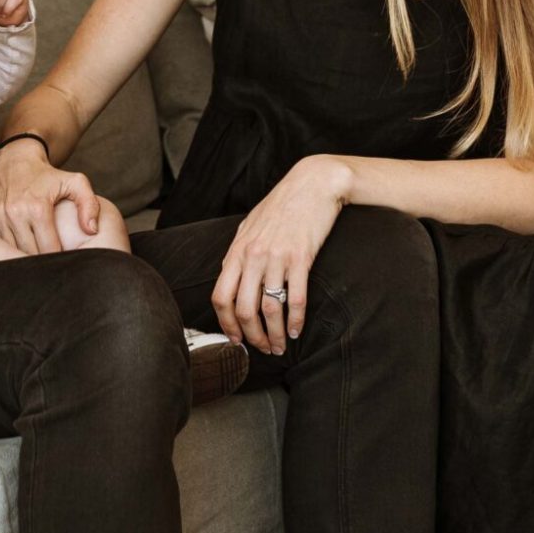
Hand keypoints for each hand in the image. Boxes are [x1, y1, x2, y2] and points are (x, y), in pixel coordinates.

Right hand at [0, 137, 101, 253]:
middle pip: (29, 253)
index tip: (64, 262)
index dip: (58, 259)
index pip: (49, 249)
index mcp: (38, 208)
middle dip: (41, 263)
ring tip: (35, 263)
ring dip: (22, 259)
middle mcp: (15, 213)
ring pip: (11, 251)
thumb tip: (91, 231)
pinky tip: (17, 252)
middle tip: (51, 268)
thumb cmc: (48, 175)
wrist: (15, 158)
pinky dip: (6, 250)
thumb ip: (89, 205)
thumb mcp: (75, 182)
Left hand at [210, 155, 350, 353]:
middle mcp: (253, 256)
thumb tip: (230, 273)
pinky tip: (296, 330)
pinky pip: (296, 298)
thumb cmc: (282, 204)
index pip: (220, 296)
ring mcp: (276, 257)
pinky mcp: (301, 258)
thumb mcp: (251, 225)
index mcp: (237, 250)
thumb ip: (240, 251)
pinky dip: (295, 320)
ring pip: (269, 308)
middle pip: (243, 309)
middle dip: (252, 336)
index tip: (235, 339)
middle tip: (262, 348)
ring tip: (280, 345)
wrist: (313, 183)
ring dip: (274, 334)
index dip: (225, 324)